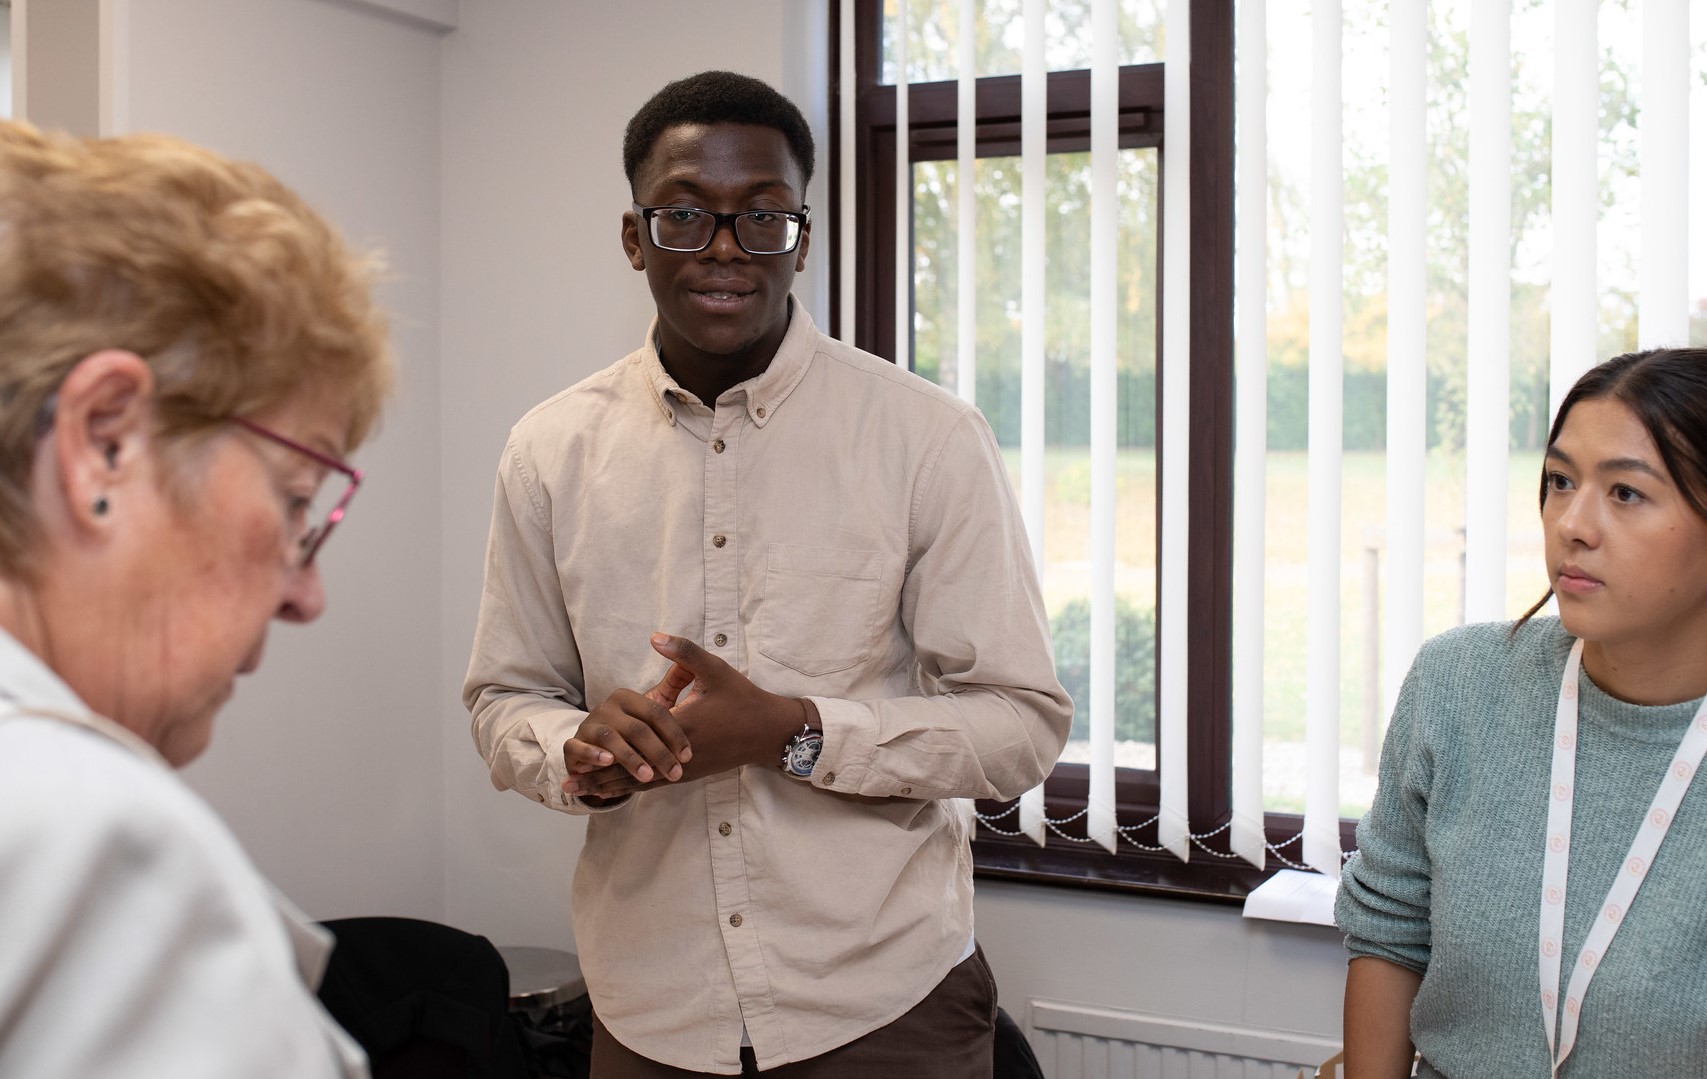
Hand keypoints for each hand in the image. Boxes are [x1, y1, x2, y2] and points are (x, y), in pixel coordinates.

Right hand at [561, 662, 695, 796]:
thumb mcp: (649, 712)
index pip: (655, 712)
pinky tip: (608, 762)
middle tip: (675, 773)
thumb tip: (691, 665)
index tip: (688, 756)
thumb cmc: (630, 730)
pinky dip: (593, 754)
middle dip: (658, 752)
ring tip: (647, 775)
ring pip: (610, 738)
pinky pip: (579, 747)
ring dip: (631, 758)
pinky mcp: (572, 744)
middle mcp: (607, 707)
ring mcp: (589, 724)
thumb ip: (671, 688)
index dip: (674, 735)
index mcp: (628, 698)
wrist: (593, 747)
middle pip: (636, 728)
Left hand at [563, 633, 807, 798]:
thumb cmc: (742, 699)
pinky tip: (613, 791)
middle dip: (597, 777)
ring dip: (609, 787)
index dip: (605, 748)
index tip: (575, 753)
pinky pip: (654, 784)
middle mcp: (677, 754)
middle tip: (565, 784)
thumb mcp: (716, 670)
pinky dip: (631, 788)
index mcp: (680, 727)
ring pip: (640, 781)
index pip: (635, 740)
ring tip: (579, 793)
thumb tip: (653, 636)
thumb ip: (684, 653)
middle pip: (630, 769)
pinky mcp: (689, 774)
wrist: (769, 731)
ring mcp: (683, 768)